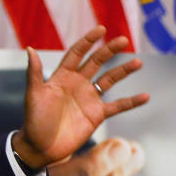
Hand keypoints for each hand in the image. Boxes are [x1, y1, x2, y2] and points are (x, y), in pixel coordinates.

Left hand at [12, 26, 148, 169]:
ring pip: (109, 80)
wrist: (41, 146)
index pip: (77, 53)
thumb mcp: (33, 95)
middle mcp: (77, 84)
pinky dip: (131, 102)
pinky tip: (145, 96)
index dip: (88, 41)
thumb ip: (34, 73)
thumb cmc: (34, 120)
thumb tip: (29, 49)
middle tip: (123, 40)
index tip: (101, 29)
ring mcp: (88, 98)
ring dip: (123, 71)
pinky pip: (118, 106)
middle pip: (96, 62)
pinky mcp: (97, 114)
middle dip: (109, 50)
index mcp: (61, 76)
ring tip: (138, 61)